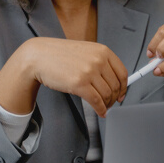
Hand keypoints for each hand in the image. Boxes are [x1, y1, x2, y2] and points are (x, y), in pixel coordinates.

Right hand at [0, 37, 128, 117]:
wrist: (39, 56)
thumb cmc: (60, 55)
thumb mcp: (86, 52)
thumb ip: (100, 63)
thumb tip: (113, 80)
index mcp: (103, 51)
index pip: (122, 72)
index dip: (124, 87)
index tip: (122, 93)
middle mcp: (98, 60)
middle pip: (115, 85)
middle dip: (114, 98)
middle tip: (111, 103)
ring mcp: (89, 72)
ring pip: (107, 94)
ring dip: (107, 105)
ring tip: (103, 107)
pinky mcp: (79, 84)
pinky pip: (96, 101)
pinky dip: (100, 109)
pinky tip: (100, 112)